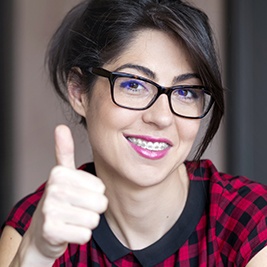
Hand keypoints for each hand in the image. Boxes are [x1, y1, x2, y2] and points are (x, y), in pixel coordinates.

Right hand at [21, 125, 107, 262]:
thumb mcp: (62, 174)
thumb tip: (61, 127)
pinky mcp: (51, 232)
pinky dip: (80, 235)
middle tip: (76, 208)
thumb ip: (64, 151)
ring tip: (72, 219)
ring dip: (86, 223)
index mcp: (60, 173)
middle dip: (92, 209)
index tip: (78, 194)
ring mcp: (50, 210)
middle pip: (100, 203)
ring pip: (94, 220)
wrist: (42, 232)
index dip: (94, 194)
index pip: (100, 187)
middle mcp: (54, 189)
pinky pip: (85, 235)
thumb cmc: (60, 200)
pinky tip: (68, 231)